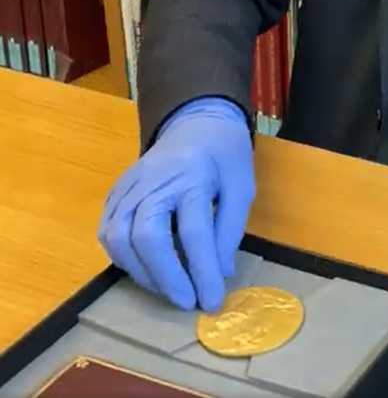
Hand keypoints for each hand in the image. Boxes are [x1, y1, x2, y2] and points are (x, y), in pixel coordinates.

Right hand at [98, 98, 254, 310]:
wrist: (195, 123)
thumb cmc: (224, 156)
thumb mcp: (242, 188)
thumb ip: (230, 230)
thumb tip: (219, 273)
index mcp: (193, 175)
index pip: (194, 231)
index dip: (202, 271)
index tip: (212, 301)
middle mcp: (154, 180)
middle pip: (147, 236)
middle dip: (166, 277)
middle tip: (187, 302)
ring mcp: (129, 186)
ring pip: (119, 238)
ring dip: (143, 273)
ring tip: (169, 290)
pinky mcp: (115, 193)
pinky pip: (108, 233)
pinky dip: (125, 259)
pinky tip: (148, 271)